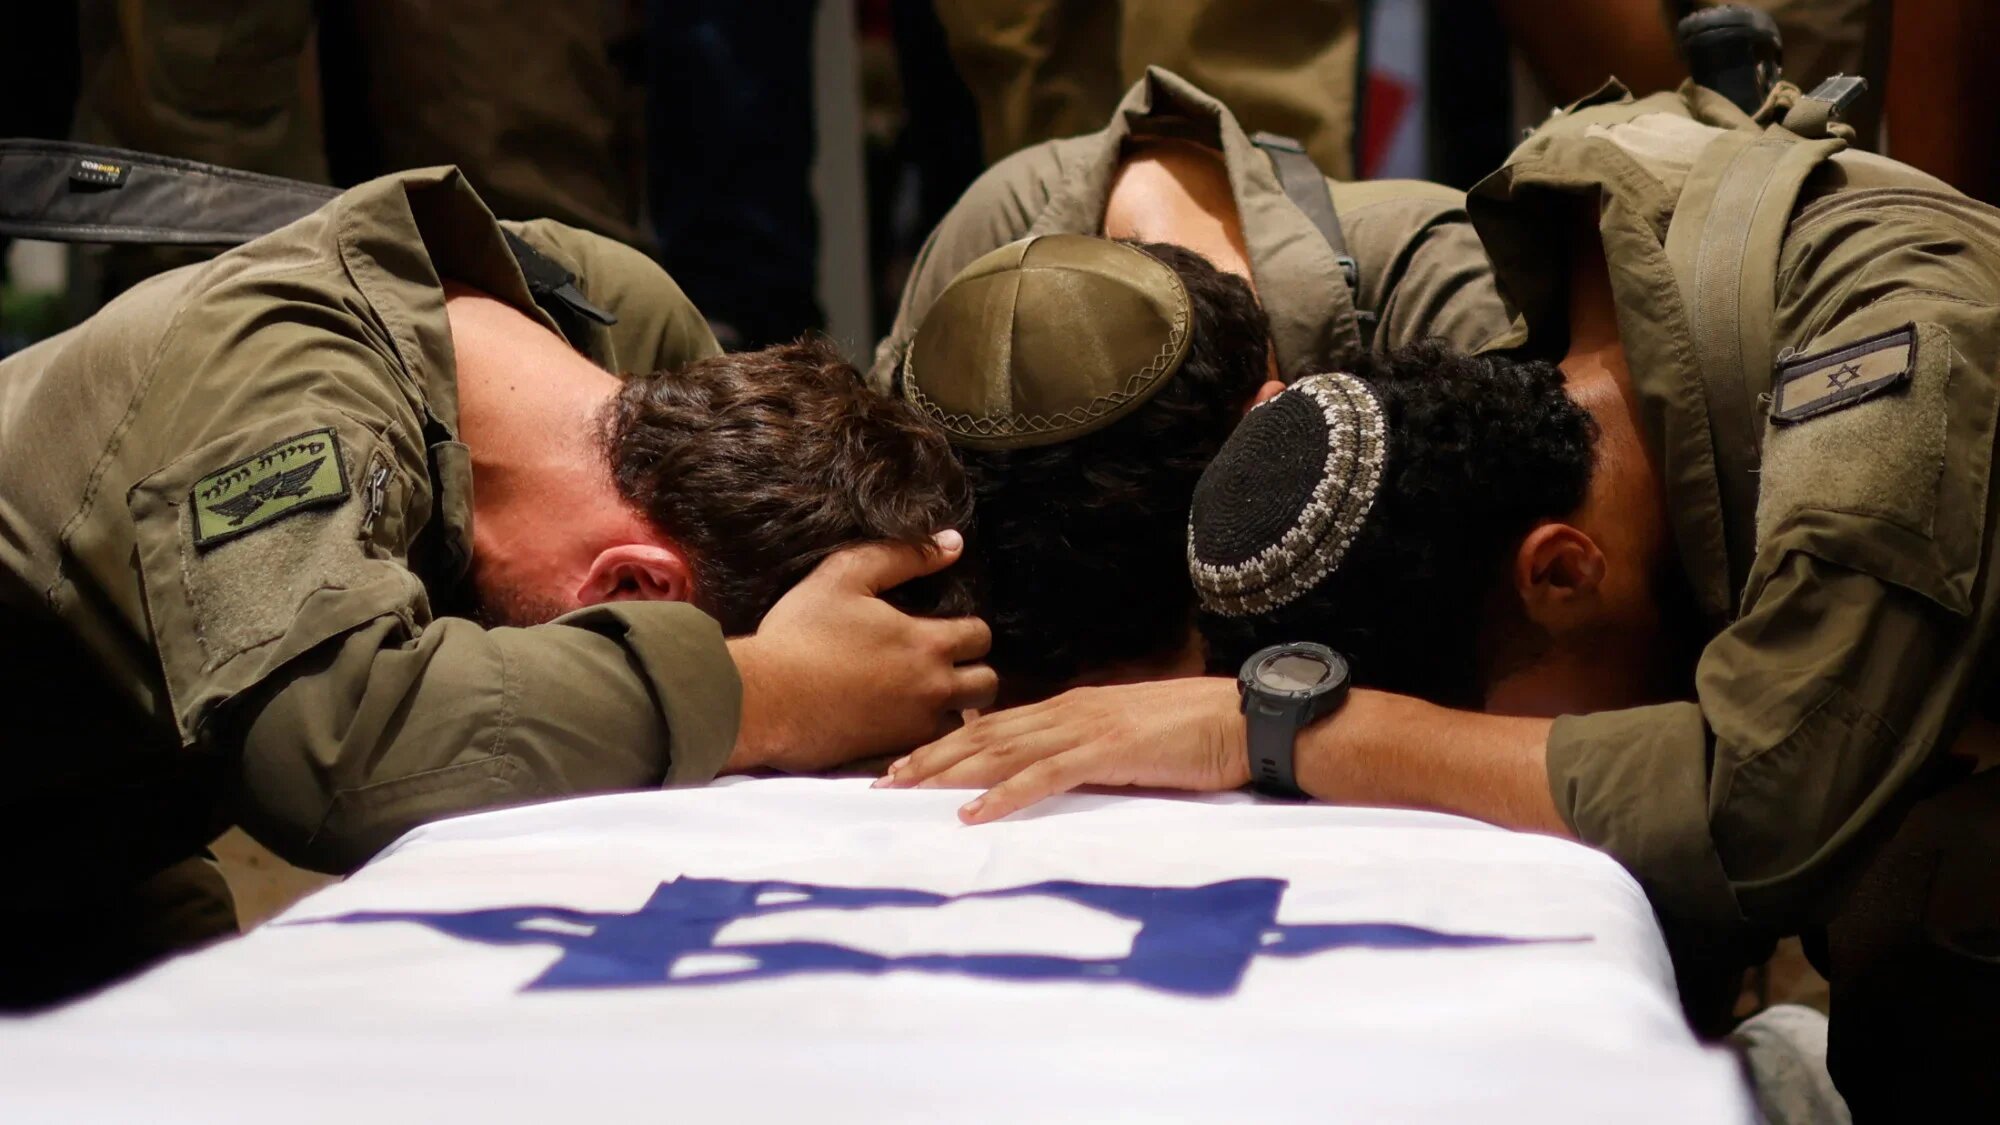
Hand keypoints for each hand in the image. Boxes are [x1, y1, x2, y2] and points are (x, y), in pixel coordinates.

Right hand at [727, 531, 995, 772]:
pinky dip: (922, 736)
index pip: (981, 636)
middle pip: (987, 686)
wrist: (764, 697)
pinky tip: (897, 722)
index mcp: (927, 644)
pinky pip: (929, 749)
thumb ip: (904, 555)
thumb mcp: (846, 574)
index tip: (946, 630)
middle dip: (974, 674)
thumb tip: (953, 543)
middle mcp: (931, 689)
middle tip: (945, 667)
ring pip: (960, 722)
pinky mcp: (891, 754)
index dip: (968, 630)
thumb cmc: (801, 633)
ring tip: (923, 697)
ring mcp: (913, 726)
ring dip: (951, 709)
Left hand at [875, 677, 1248, 822]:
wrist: (1243, 721)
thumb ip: (1086, 750)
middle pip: (984, 733)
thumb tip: (1053, 771)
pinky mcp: (1108, 752)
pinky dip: (1005, 794)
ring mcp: (1086, 728)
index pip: (995, 724)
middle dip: (931, 755)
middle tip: (884, 779)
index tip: (907, 763)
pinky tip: (973, 813)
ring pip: (1002, 750)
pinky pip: (1046, 775)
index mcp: (1072, 706)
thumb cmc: (1192, 733)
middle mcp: (1069, 710)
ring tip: (908, 791)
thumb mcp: (1126, 740)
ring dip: (950, 772)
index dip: (947, 742)